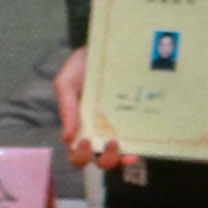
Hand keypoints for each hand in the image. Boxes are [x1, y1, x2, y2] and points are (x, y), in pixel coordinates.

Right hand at [50, 46, 141, 179]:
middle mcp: (99, 132)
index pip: (77, 154)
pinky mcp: (136, 120)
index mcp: (80, 127)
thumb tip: (66, 138)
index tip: (85, 141)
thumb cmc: (81, 67)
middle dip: (105, 160)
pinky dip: (139, 148)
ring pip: (120, 156)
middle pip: (100, 160)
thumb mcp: (66, 84)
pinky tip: (141, 147)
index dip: (80, 156)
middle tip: (110, 142)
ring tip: (125, 147)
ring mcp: (119, 127)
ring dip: (122, 159)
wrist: (104, 47)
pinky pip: (139, 141)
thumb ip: (66, 108)